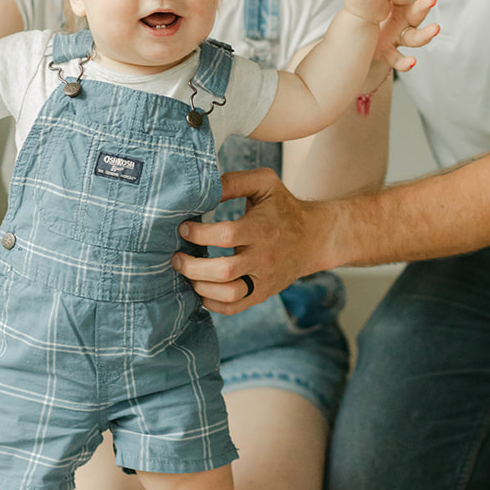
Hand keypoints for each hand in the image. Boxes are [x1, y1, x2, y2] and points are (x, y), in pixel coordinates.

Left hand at [171, 168, 328, 313]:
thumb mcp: (265, 183)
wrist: (314, 238)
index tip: (184, 228)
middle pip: (223, 270)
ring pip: (228, 294)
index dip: (199, 234)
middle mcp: (263, 258)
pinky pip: (234, 308)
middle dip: (192, 266)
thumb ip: (234, 182)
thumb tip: (205, 190)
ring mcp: (263, 279)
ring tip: (186, 274)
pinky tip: (201, 288)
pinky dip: (212, 303)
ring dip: (199, 286)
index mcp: (261, 229)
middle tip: (176, 257)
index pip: (225, 236)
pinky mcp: (262, 293)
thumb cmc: (283, 207)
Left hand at [370, 0, 437, 72]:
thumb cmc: (381, 7)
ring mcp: (400, 37)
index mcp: (403, 1)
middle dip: (424, 6)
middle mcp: (406, 19)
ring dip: (426, 34)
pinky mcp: (390, 52)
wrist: (367, 34)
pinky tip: (411, 62)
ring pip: (415, 37)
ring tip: (436, 30)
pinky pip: (399, 59)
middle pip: (417, 13)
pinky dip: (406, 62)